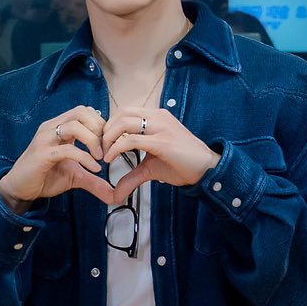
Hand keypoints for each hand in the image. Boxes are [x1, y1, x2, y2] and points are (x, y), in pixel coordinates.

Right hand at [0, 106, 115, 212]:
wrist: (20, 188)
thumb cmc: (44, 177)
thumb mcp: (75, 176)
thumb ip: (93, 180)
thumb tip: (114, 194)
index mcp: (59, 127)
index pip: (84, 111)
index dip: (100, 124)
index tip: (109, 143)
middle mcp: (51, 128)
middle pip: (80, 112)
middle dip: (98, 127)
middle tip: (106, 147)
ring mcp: (45, 139)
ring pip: (74, 126)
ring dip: (92, 140)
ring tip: (100, 157)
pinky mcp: (42, 154)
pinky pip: (67, 149)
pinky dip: (84, 158)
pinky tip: (94, 168)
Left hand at [104, 106, 220, 196]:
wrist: (207, 169)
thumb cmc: (183, 164)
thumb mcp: (152, 167)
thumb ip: (132, 175)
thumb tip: (116, 193)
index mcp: (156, 117)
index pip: (124, 112)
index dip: (109, 125)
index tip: (102, 144)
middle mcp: (158, 116)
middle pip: (121, 113)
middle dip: (105, 130)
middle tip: (99, 149)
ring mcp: (161, 127)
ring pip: (123, 122)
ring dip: (108, 137)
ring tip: (104, 154)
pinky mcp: (162, 142)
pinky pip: (131, 140)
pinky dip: (116, 148)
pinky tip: (110, 159)